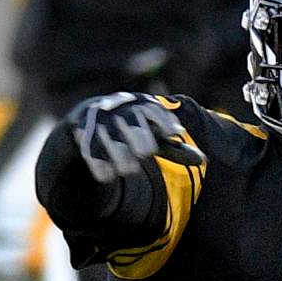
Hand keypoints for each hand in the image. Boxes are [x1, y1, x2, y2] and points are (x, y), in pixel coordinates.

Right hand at [66, 92, 204, 182]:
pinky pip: (88, 146)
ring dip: (118, 152)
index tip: (175, 132)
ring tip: (129, 169)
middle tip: (145, 153)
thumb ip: (173, 148)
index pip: (151, 108)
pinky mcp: (78, 129)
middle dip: (138, 137)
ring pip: (109, 134)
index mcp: (137, 104)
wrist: (85, 120)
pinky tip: (107, 176)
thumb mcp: (151, 136)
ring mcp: (96, 117)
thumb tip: (203, 160)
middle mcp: (117, 106)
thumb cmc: (128, 130)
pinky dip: (98, 162)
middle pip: (130, 120)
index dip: (163, 119)